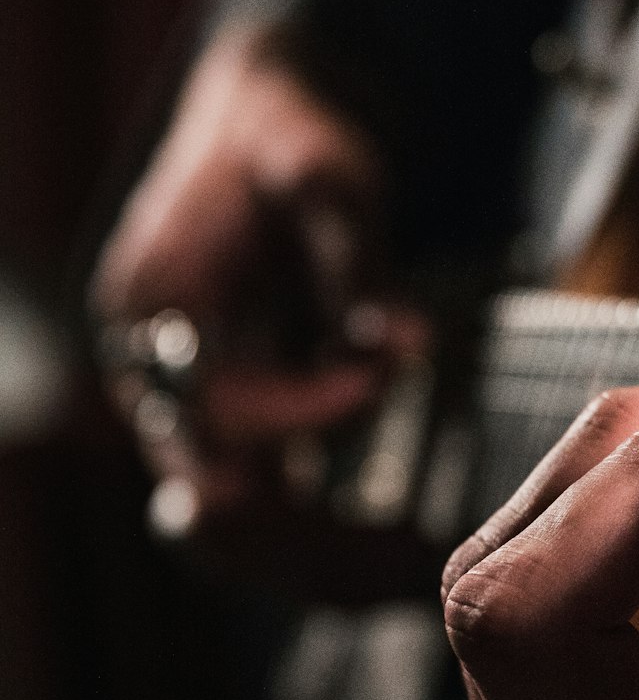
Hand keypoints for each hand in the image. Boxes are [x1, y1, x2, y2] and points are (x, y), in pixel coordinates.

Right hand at [91, 19, 434, 597]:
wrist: (265, 126)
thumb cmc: (293, 144)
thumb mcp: (330, 180)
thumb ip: (359, 262)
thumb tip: (406, 345)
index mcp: (158, 306)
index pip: (217, 402)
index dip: (304, 404)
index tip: (384, 371)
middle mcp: (156, 374)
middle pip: (213, 499)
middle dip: (313, 540)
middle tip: (418, 556)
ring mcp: (188, 409)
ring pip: (240, 526)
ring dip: (322, 562)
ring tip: (421, 573)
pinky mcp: (232, 426)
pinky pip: (268, 510)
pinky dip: (328, 541)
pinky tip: (405, 554)